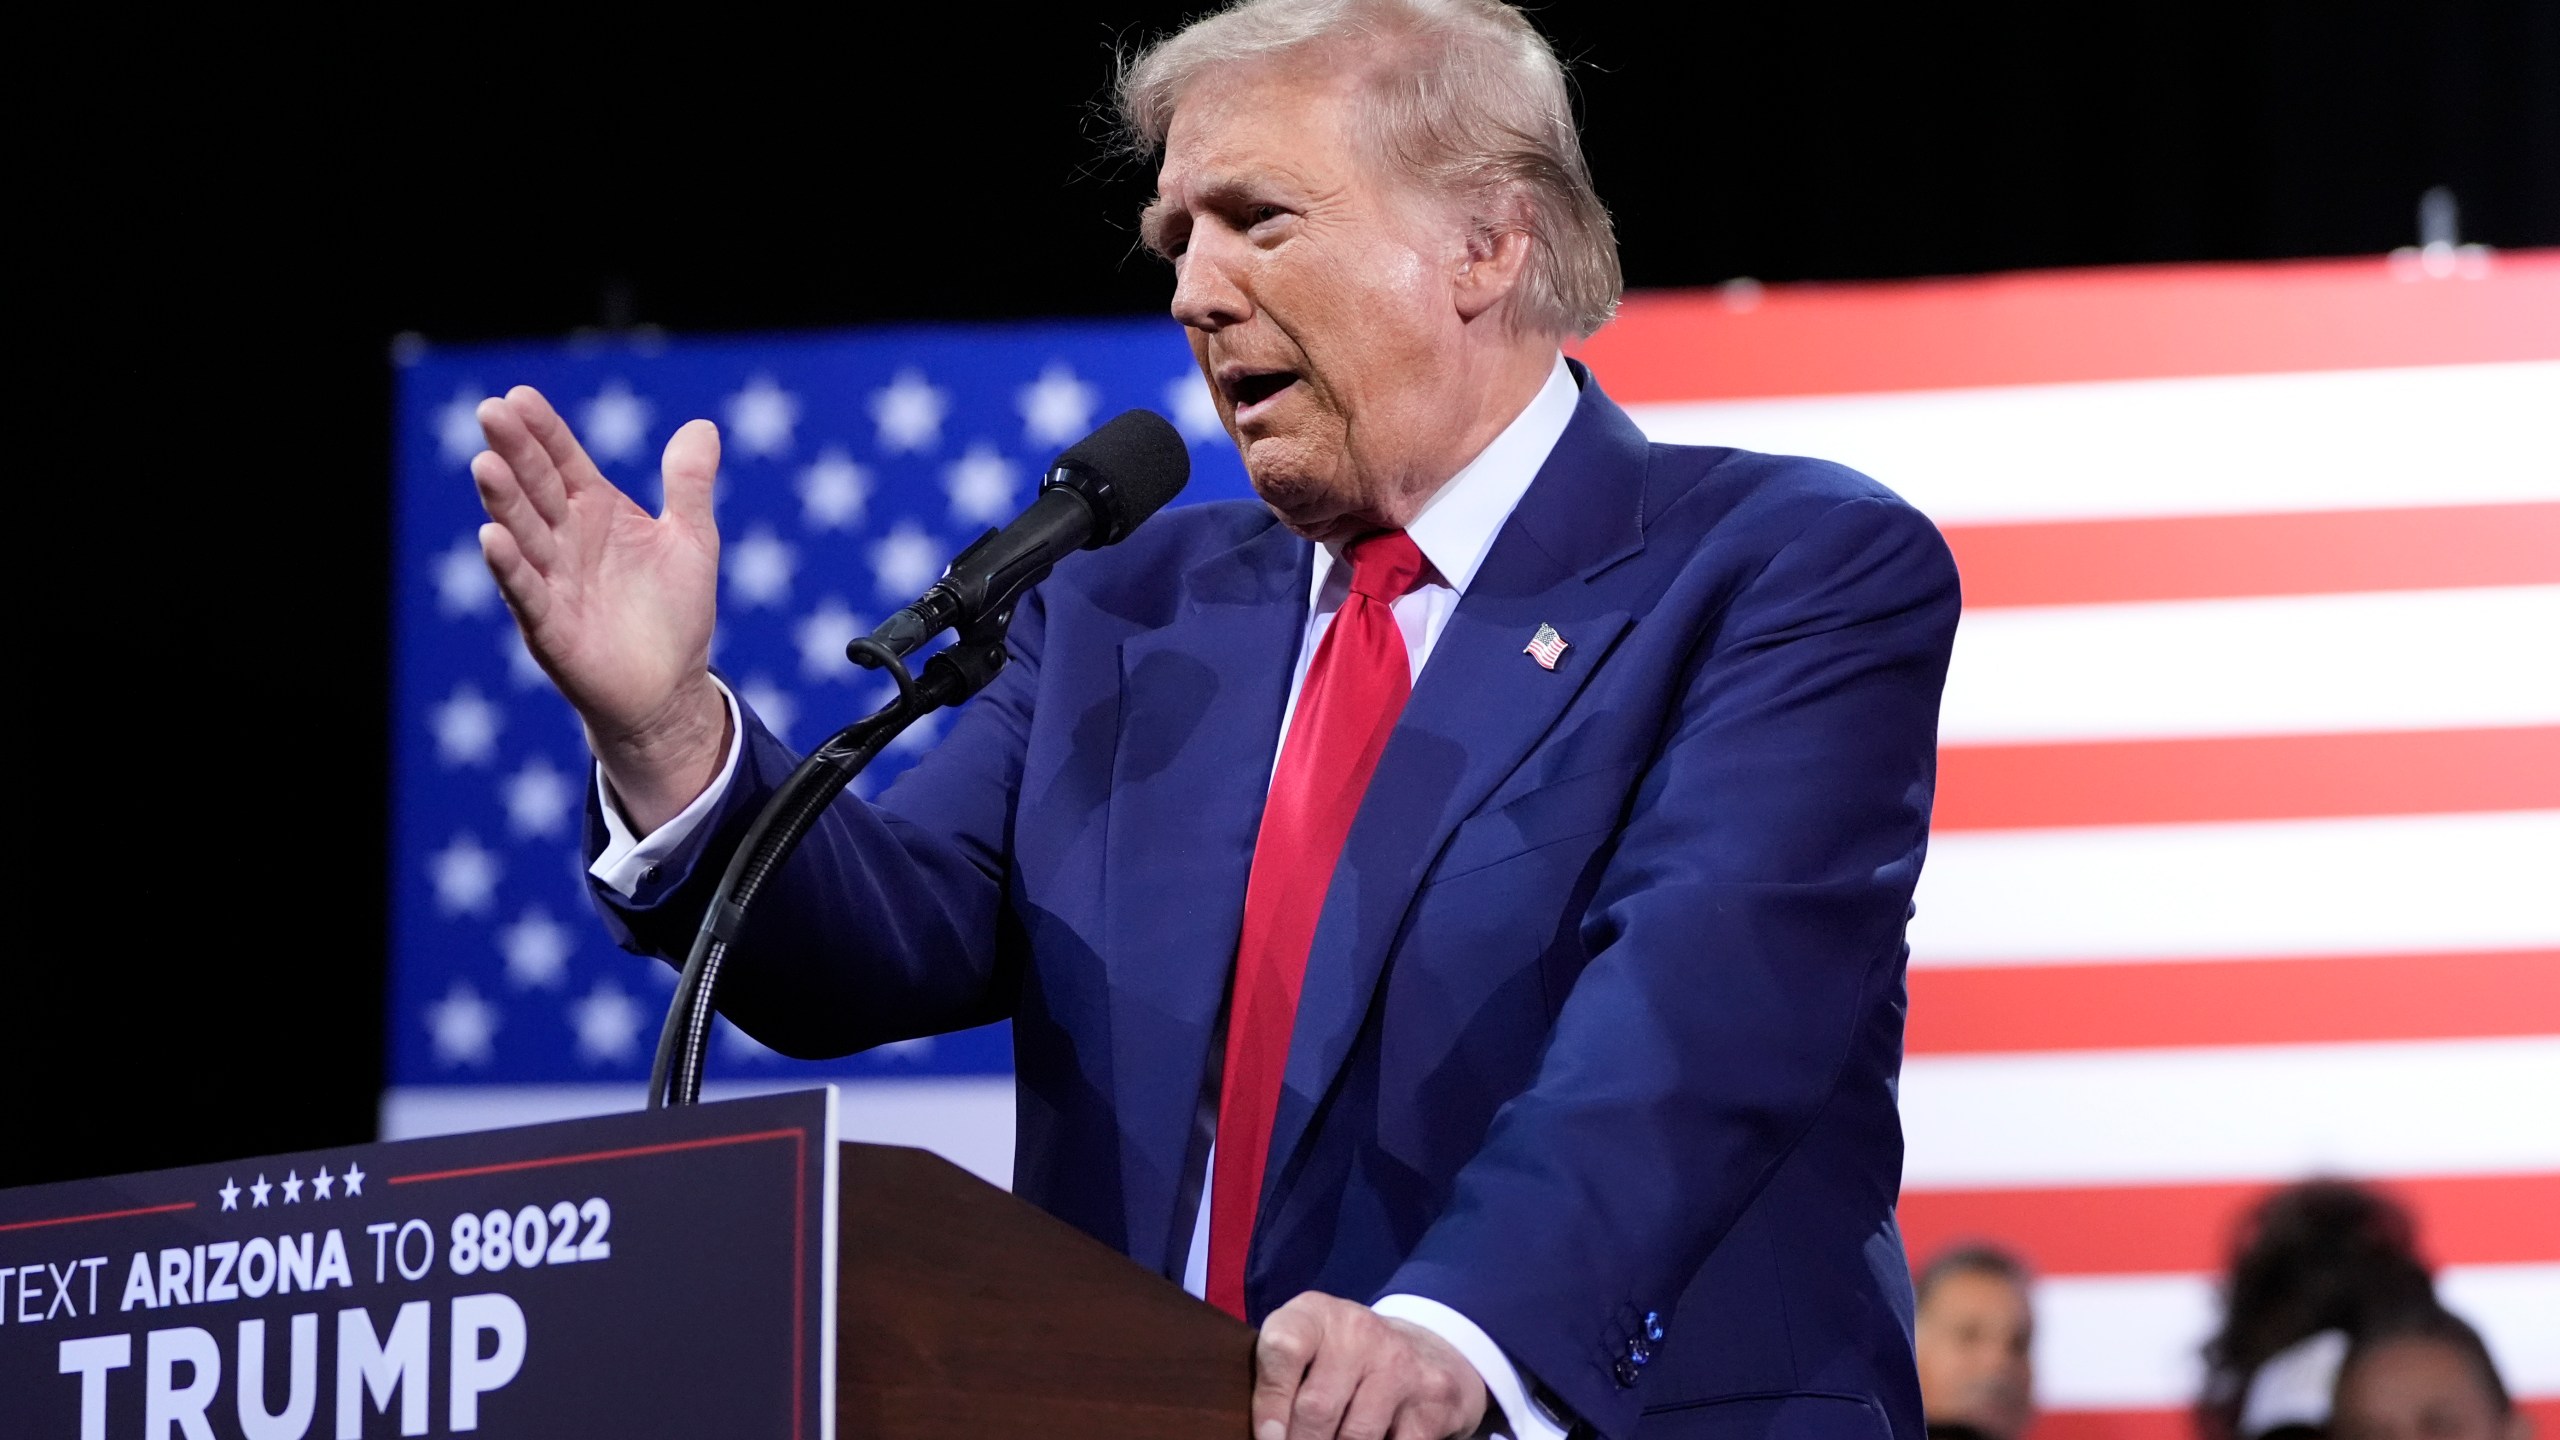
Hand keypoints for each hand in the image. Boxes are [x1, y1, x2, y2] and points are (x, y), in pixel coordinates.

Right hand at [471, 386, 728, 831]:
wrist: (670, 688)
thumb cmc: (676, 612)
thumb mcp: (692, 540)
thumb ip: (689, 486)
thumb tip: (702, 425)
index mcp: (597, 511)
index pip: (564, 461)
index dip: (544, 431)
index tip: (519, 396)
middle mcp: (566, 539)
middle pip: (537, 486)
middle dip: (514, 451)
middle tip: (491, 412)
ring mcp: (553, 581)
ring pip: (524, 533)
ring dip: (504, 501)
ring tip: (486, 464)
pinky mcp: (550, 627)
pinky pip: (526, 592)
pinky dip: (510, 566)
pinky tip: (492, 537)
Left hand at [1253, 1292, 1488, 1439]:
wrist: (1429, 1351)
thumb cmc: (1345, 1359)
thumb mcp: (1307, 1351)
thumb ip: (1278, 1378)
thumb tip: (1266, 1434)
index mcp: (1316, 1314)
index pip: (1284, 1347)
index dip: (1270, 1403)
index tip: (1268, 1437)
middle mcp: (1359, 1330)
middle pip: (1317, 1407)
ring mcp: (1400, 1362)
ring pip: (1355, 1436)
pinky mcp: (1434, 1397)